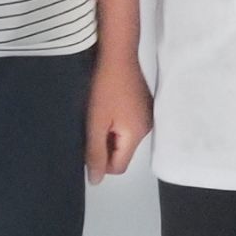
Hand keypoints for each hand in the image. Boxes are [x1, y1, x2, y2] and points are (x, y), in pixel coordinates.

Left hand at [86, 51, 152, 184]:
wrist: (117, 54)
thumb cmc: (105, 87)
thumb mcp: (95, 124)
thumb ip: (96, 153)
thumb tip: (97, 180)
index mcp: (137, 134)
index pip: (118, 166)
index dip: (101, 162)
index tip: (89, 143)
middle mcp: (147, 128)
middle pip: (122, 153)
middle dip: (106, 145)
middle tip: (93, 126)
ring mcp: (147, 116)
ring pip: (124, 139)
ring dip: (110, 133)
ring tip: (100, 114)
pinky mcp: (143, 105)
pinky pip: (128, 125)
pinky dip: (117, 122)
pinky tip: (108, 106)